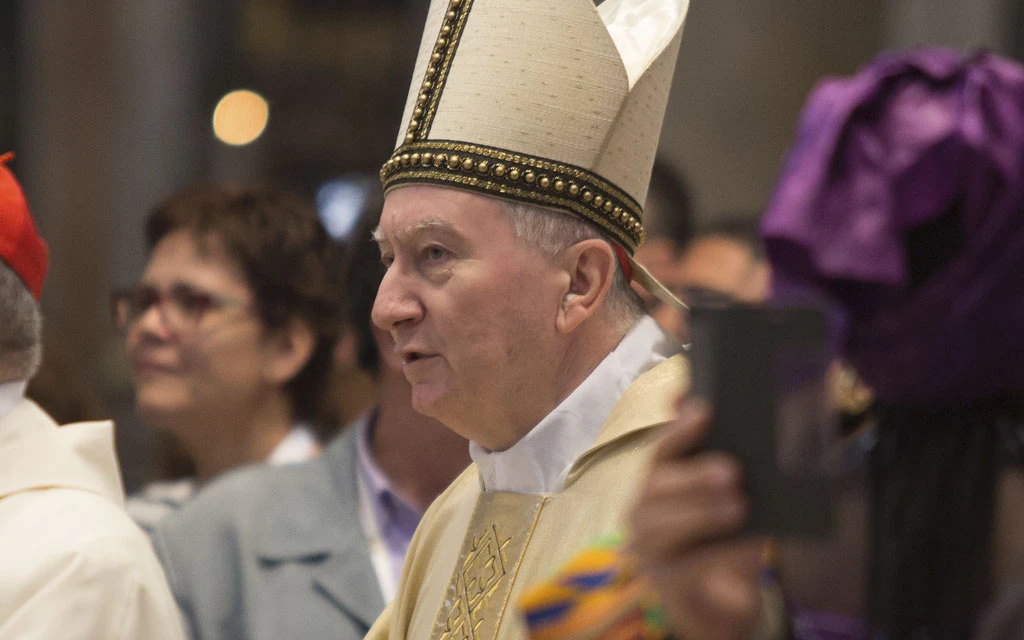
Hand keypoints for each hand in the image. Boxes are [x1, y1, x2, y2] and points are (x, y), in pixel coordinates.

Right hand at [629, 398, 765, 639]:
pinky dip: (717, 553)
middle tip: (733, 471)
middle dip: (692, 476)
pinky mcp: (665, 585)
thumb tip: (715, 416)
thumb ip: (722, 461)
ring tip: (739, 506)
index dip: (679, 430)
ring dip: (701, 513)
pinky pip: (686, 567)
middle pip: (655, 486)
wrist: (724, 604)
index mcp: (657, 484)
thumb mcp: (727, 500)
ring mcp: (649, 550)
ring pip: (661, 526)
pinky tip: (746, 543)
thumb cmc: (723, 542)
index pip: (661, 450)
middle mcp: (642, 513)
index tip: (703, 411)